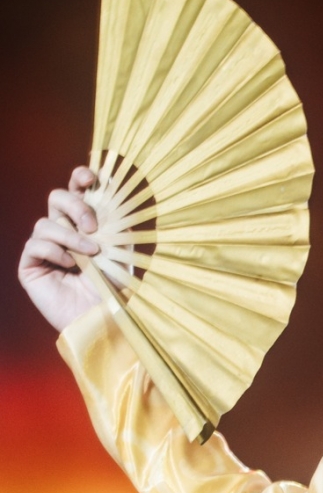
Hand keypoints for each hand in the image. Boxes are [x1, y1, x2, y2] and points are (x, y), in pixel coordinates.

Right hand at [17, 167, 103, 332]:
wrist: (105, 316)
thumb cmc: (116, 284)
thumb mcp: (121, 246)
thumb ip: (115, 217)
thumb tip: (113, 182)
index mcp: (84, 224)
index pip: (75, 190)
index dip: (79, 178)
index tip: (90, 177)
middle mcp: (63, 232)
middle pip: (56, 197)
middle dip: (74, 205)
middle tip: (93, 226)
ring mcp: (44, 249)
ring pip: (45, 222)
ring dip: (70, 236)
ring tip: (90, 253)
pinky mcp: (31, 266)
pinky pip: (35, 245)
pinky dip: (54, 251)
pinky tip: (70, 265)